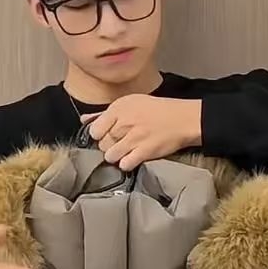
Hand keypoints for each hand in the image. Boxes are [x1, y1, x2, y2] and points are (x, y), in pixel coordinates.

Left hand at [83, 96, 201, 170]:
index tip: (108, 135)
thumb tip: (84, 120)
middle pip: (102, 144)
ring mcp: (134, 138)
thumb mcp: (130, 104)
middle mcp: (125, 122)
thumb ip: (105, 113)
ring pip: (110, 156)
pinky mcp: (144, 152)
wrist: (183, 120)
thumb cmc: (156, 111)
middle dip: (109, 146)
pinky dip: (127, 164)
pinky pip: (124, 164)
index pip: (94, 130)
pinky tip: (133, 158)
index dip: (99, 135)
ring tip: (126, 152)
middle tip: (120, 143)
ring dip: (117, 156)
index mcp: (119, 108)